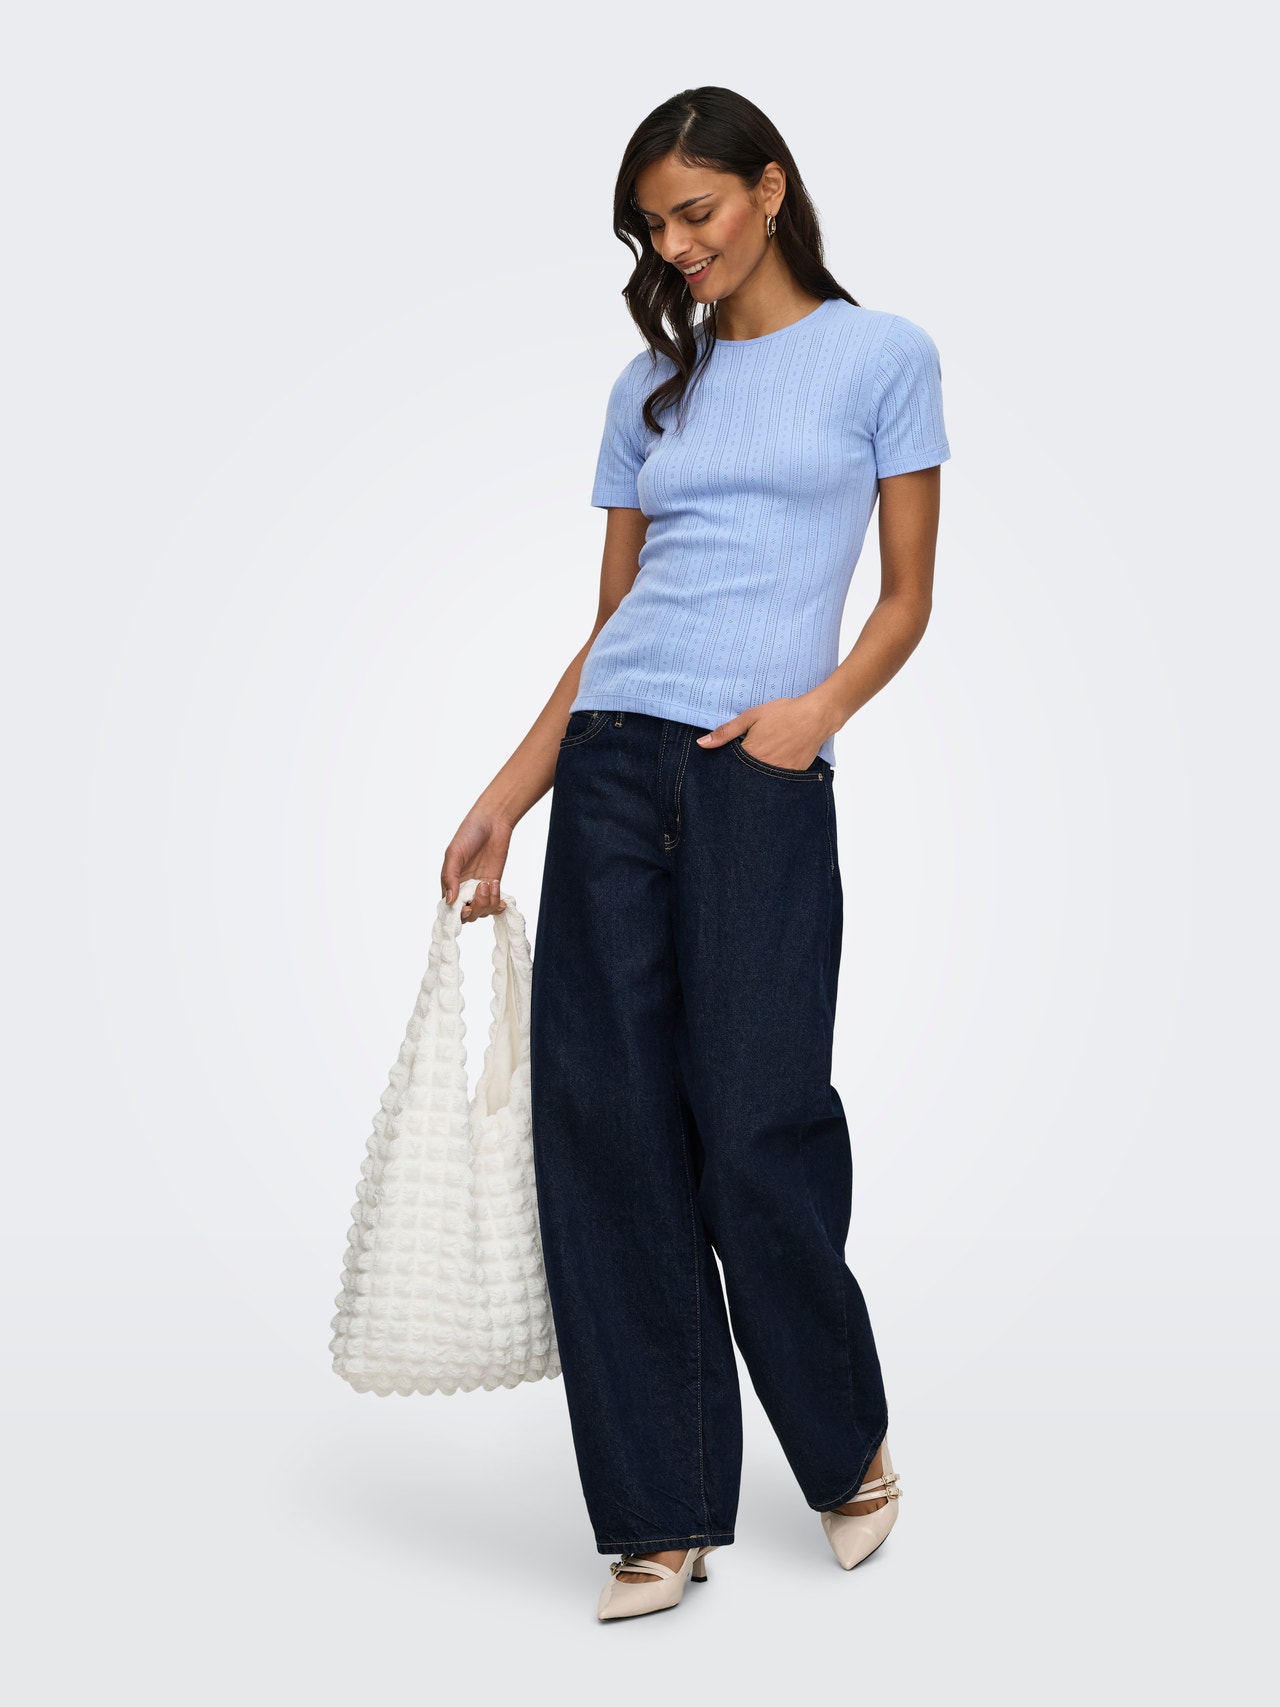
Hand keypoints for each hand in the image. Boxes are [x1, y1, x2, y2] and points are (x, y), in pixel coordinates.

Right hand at [440, 810, 511, 923]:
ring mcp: (480, 888)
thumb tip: (449, 900)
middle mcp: (464, 889)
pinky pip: (495, 905)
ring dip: (487, 902)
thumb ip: (449, 876)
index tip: (465, 907)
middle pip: (467, 915)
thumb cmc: (469, 833)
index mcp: (450, 883)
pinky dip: (498, 904)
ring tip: (489, 883)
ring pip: (482, 912)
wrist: (492, 822)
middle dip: (475, 909)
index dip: (456, 914)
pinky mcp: (494, 885)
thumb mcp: (454, 853)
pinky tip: (499, 893)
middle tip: (481, 888)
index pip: (449, 909)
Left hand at [694, 695, 829, 769]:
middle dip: (741, 771)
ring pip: (760, 781)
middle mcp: (764, 768)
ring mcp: (780, 774)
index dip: (727, 763)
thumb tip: (702, 744)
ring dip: (757, 774)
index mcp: (751, 754)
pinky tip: (776, 760)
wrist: (816, 716)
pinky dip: (773, 774)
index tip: (729, 757)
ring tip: (765, 756)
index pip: (729, 767)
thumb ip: (725, 732)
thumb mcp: (751, 716)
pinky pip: (777, 781)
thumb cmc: (783, 713)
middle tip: (752, 753)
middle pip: (744, 777)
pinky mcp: (793, 774)